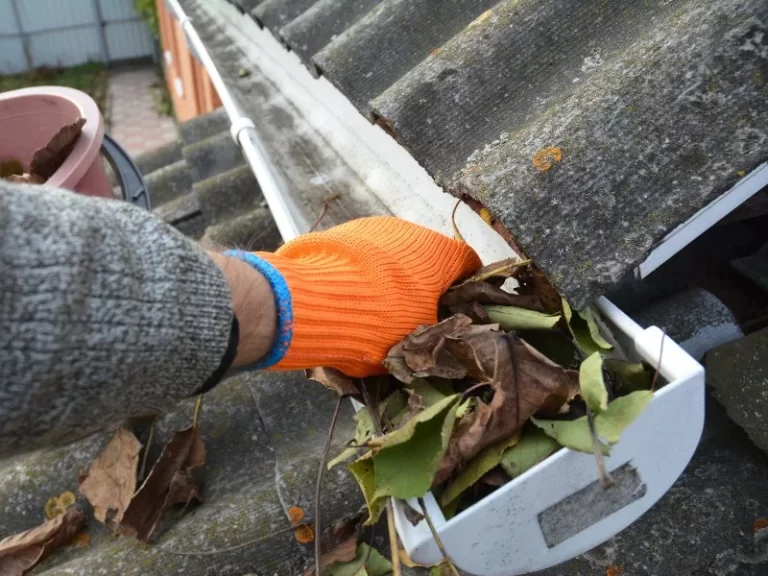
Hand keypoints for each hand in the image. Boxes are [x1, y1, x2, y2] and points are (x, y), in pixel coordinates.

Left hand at [228, 216, 480, 376]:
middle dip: (425, 284)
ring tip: (374, 309)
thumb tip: (439, 333)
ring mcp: (373, 227)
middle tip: (414, 316)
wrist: (309, 301)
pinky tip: (347, 297)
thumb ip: (435, 331)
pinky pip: (362, 254)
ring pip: (393, 254)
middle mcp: (411, 230)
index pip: (469, 263)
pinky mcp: (340, 231)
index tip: (459, 308)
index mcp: (440, 253)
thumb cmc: (378, 322)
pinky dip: (362, 273)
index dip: (467, 287)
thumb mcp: (417, 340)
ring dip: (392, 278)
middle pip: (428, 258)